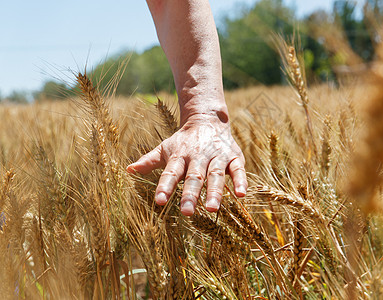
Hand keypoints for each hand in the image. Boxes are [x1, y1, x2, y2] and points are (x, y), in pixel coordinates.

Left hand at [127, 113, 246, 215]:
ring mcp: (217, 157)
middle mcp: (199, 157)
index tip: (160, 201)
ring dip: (215, 191)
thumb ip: (149, 160)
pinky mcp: (234, 158)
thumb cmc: (183, 141)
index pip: (171, 172)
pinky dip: (241, 181)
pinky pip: (238, 170)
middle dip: (191, 194)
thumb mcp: (165, 148)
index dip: (165, 186)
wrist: (208, 120)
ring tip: (212, 209)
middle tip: (187, 212)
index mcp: (180, 156)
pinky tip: (241, 194)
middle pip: (194, 177)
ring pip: (216, 175)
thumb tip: (128, 169)